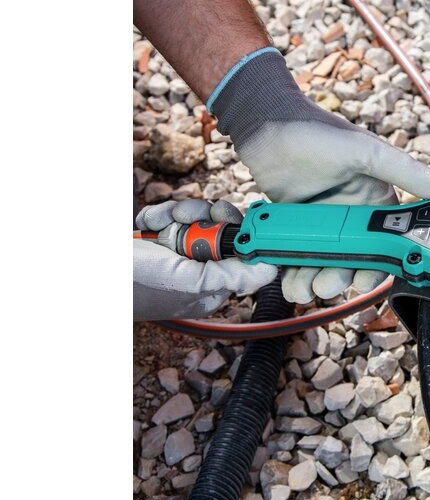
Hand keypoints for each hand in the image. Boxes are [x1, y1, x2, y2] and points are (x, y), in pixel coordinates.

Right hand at [134, 199, 277, 319]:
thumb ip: (232, 276)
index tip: (229, 217)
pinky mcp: (159, 236)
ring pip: (197, 216)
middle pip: (222, 228)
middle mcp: (198, 269)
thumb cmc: (135, 284)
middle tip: (187, 218)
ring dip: (176, 214)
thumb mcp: (190, 282)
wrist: (90, 271)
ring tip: (159, 226)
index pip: (243, 253)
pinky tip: (145, 226)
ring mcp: (178, 251)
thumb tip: (271, 270)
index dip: (240, 231)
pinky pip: (171, 213)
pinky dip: (156, 215)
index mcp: (212, 287)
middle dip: (203, 217)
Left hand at [208, 47, 429, 302]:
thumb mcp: (364, 149)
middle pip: (353, 262)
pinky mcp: (295, 229)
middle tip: (325, 284)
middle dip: (340, 278)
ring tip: (300, 287)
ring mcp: (322, 225)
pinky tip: (284, 279)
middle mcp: (352, 218)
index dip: (378, 267)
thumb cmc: (317, 131)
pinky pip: (298, 258)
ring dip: (314, 281)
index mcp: (375, 202)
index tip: (363, 281)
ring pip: (324, 264)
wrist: (265, 125)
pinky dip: (292, 272)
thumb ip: (401, 169)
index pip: (386, 244)